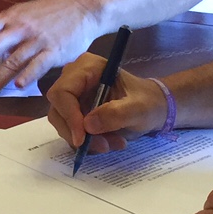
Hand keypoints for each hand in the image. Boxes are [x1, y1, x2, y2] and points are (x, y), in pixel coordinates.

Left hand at [0, 0, 101, 98]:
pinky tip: (18, 87)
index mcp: (9, 18)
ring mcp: (37, 41)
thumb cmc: (46, 12)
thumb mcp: (15, 13)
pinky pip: (38, 65)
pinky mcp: (54, 52)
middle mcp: (20, 28)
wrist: (83, 8)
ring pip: (12, 61)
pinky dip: (27, 76)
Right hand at [46, 56, 168, 153]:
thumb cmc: (148, 102)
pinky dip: (88, 141)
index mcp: (88, 67)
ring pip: (62, 123)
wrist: (154, 108)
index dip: (69, 116)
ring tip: (113, 143)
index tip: (83, 139)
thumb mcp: (138, 109)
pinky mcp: (74, 111)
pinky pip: (70, 130)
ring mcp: (73, 95)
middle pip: (58, 109)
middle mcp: (74, 78)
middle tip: (104, 146)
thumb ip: (116, 114)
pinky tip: (108, 141)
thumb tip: (87, 125)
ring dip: (85, 139)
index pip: (62, 92)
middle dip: (78, 132)